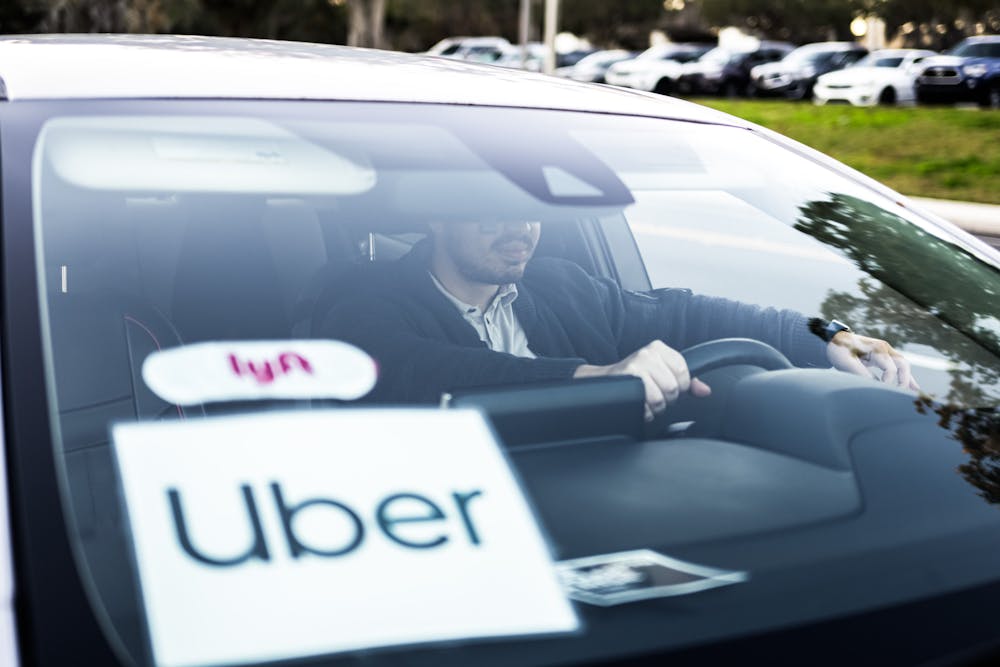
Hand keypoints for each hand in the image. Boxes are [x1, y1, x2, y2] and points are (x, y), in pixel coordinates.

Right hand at [574, 340, 711, 420]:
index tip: (666, 385)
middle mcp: (648, 353)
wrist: (603, 382)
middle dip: (666, 398)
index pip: (684, 372)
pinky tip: (638, 404)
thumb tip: (705, 391)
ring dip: (654, 406)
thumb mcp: (662, 372)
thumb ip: (687, 381)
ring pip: (661, 398)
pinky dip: (644, 411)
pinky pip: (646, 404)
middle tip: (653, 393)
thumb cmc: (636, 378)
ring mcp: (636, 365)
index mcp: (659, 348)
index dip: (680, 386)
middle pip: (673, 388)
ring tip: (645, 399)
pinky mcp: (627, 379)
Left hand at [826, 331, 918, 390]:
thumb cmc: (840, 350)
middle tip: (899, 395)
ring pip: (903, 366)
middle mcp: (885, 349)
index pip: (890, 369)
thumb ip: (861, 374)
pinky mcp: (883, 357)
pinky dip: (904, 377)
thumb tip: (875, 386)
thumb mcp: (846, 363)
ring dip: (908, 379)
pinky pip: (898, 367)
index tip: (881, 392)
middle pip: (903, 365)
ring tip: (915, 394)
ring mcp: (886, 352)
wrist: (835, 339)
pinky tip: (912, 388)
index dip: (888, 383)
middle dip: (904, 381)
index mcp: (877, 349)